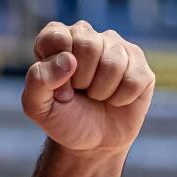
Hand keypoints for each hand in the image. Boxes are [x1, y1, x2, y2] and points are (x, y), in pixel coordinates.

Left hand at [21, 20, 153, 156]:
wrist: (92, 141)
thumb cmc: (63, 118)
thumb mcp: (37, 106)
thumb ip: (38, 80)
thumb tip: (68, 60)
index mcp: (58, 38)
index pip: (56, 37)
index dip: (57, 68)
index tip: (58, 88)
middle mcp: (87, 35)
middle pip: (88, 45)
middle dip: (82, 79)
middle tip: (80, 92)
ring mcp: (116, 47)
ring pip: (113, 64)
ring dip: (101, 91)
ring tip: (97, 96)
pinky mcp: (139, 63)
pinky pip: (135, 79)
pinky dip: (122, 98)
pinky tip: (116, 100)